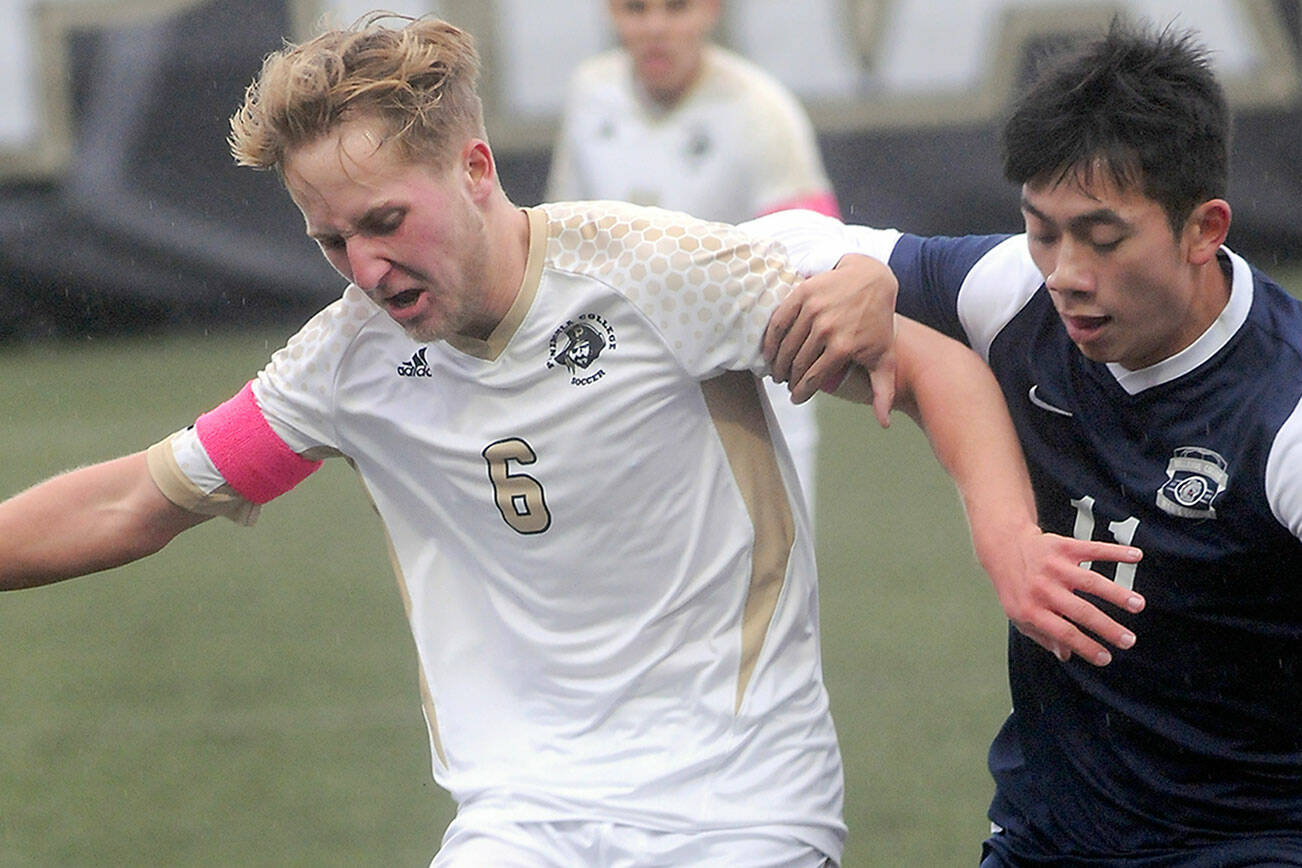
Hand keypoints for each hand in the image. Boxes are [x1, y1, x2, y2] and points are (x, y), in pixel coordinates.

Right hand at [763, 254, 897, 425]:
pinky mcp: (802, 294)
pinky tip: (768, 351)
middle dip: (788, 379)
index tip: (796, 398)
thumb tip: (884, 424)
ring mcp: (813, 310)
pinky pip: (779, 321)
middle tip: (786, 384)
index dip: (801, 392)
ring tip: (777, 371)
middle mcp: (826, 328)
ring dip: (778, 362)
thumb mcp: (884, 357)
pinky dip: (770, 339)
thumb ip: (883, 392)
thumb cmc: (878, 322)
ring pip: (786, 345)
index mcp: (844, 347)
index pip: (813, 378)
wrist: (872, 280)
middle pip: (797, 363)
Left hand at [985, 528, 1144, 665]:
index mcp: (1031, 609)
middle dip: (1107, 627)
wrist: (1004, 547)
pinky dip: (1115, 552)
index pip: (1063, 632)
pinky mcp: (1063, 546)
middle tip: (1129, 640)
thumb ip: (1042, 636)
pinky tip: (1136, 556)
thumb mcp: (1019, 616)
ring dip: (1116, 593)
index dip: (1085, 647)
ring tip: (1138, 605)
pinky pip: (1093, 549)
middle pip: (1081, 610)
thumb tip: (1066, 656)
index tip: (1107, 658)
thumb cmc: (1016, 587)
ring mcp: (1054, 566)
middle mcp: (1043, 588)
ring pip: (1090, 581)